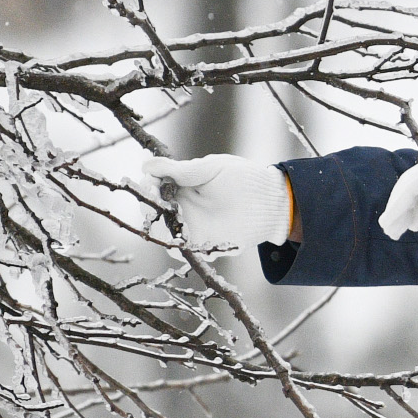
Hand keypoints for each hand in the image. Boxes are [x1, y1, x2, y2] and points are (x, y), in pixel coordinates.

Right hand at [149, 154, 287, 257]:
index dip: (148, 187)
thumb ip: (181, 170)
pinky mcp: (204, 246)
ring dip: (163, 228)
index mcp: (181, 186)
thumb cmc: (243, 179)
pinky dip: (180, 247)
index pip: (153, 188)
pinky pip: (184, 252)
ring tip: (174, 217)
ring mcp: (192, 228)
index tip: (151, 184)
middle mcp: (182, 208)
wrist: (270, 201)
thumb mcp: (211, 169)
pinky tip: (183, 237)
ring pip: (165, 234)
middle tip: (160, 202)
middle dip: (151, 209)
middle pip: (154, 213)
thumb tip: (147, 165)